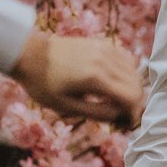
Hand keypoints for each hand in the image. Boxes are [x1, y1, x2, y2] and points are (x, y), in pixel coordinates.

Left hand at [13, 33, 143, 127]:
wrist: (30, 54)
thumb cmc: (43, 83)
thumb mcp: (66, 106)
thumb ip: (96, 113)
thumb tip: (119, 117)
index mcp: (95, 78)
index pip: (132, 97)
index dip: (134, 113)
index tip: (126, 123)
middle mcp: (105, 60)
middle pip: (137, 84)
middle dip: (135, 102)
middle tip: (122, 115)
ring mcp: (105, 48)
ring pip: (135, 71)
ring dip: (132, 88)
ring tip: (117, 99)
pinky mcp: (103, 43)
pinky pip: (126, 58)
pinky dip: (127, 72)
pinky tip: (114, 82)